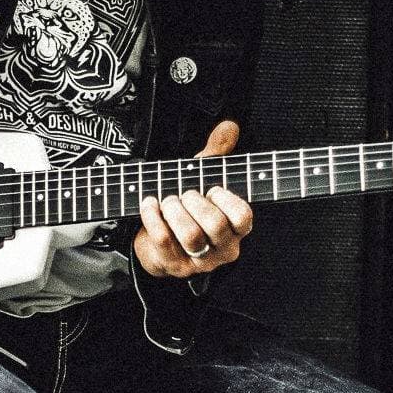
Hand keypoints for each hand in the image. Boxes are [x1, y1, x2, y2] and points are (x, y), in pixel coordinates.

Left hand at [135, 120, 253, 277]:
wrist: (157, 244)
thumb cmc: (187, 209)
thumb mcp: (201, 179)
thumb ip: (217, 153)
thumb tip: (230, 126)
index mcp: (236, 230)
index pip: (243, 218)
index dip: (226, 200)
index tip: (211, 189)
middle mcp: (223, 249)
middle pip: (215, 225)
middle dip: (195, 203)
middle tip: (183, 194)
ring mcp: (199, 261)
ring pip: (191, 236)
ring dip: (175, 211)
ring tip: (167, 200)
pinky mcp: (173, 266)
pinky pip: (163, 240)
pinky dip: (152, 217)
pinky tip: (148, 203)